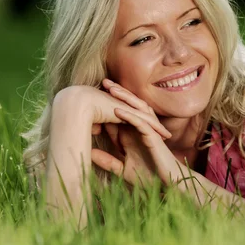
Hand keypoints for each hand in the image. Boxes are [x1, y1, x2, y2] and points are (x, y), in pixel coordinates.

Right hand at [53, 85, 171, 140]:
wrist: (77, 106)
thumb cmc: (79, 116)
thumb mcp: (92, 126)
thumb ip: (95, 130)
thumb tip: (93, 136)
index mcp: (117, 110)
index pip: (134, 120)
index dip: (142, 129)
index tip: (149, 139)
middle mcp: (125, 106)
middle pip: (144, 117)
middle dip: (154, 127)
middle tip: (164, 137)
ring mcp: (128, 107)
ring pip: (147, 117)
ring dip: (157, 127)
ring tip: (167, 136)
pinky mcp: (129, 110)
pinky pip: (145, 118)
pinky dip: (154, 126)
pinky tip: (162, 134)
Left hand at [90, 79, 179, 186]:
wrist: (167, 185)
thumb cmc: (149, 177)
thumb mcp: (122, 169)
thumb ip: (108, 161)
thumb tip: (89, 154)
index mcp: (133, 134)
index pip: (121, 115)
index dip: (109, 104)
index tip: (93, 94)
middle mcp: (142, 129)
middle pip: (130, 106)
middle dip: (118, 93)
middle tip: (103, 82)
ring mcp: (149, 131)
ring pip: (137, 110)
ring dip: (124, 99)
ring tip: (111, 89)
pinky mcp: (154, 137)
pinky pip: (141, 123)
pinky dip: (129, 116)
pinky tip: (117, 110)